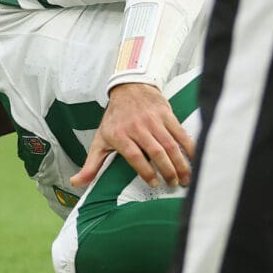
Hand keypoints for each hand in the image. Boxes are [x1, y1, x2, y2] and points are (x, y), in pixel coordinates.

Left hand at [70, 83, 194, 188]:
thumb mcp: (100, 140)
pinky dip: (189, 147)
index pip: (134, 156)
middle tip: (174, 184)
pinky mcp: (166, 114)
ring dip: (180, 163)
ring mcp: (154, 120)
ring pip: (170, 145)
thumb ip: (91, 165)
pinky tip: (195, 159)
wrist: (128, 88)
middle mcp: (137, 127)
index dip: (145, 171)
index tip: (154, 183)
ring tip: (186, 178)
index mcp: (120, 135)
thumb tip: (77, 183)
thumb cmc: (114, 119)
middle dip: (167, 171)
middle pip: (156, 152)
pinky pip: (180, 133)